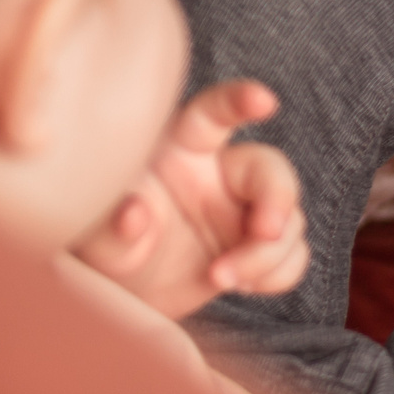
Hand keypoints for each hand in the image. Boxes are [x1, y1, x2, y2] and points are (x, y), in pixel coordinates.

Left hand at [72, 80, 309, 318]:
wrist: (129, 293)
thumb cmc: (112, 249)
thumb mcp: (100, 241)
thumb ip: (113, 228)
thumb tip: (132, 212)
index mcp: (181, 148)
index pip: (214, 113)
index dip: (239, 101)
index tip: (264, 101)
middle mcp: (221, 171)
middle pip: (271, 170)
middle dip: (277, 203)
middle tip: (264, 234)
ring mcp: (246, 209)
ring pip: (289, 219)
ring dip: (267, 256)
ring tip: (221, 278)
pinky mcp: (259, 245)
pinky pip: (293, 253)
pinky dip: (277, 274)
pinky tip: (241, 284)